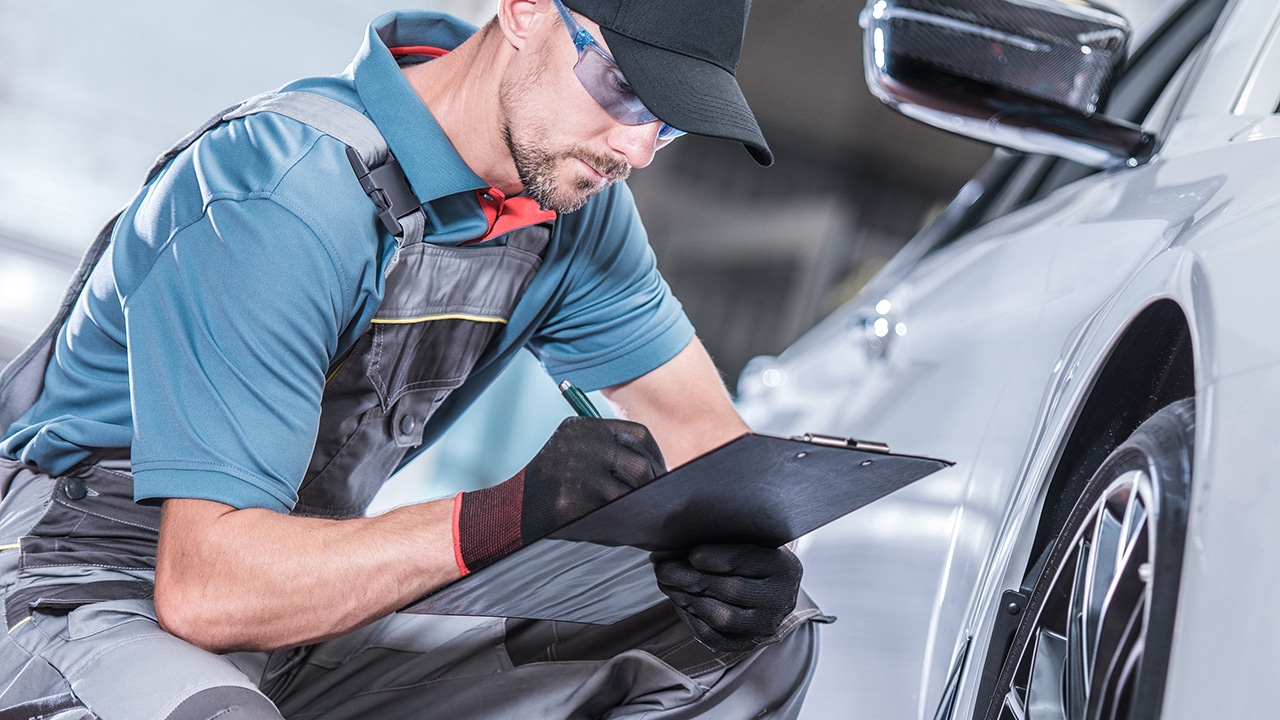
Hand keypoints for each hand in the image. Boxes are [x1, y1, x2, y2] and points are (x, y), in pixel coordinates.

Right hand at [453, 417, 664, 572]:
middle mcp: (579, 445)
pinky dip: (623, 524)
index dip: (656, 458)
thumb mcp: (573, 453)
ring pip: (630, 495)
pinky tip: (618, 527)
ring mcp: (574, 475)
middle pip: (640, 467)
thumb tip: (663, 473)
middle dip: (652, 489)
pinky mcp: (570, 504)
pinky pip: (614, 516)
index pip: (639, 436)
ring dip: (637, 509)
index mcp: (581, 428)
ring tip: (634, 516)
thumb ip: (610, 453)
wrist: (507, 513)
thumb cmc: (549, 487)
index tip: (659, 476)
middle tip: (653, 502)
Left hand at [653, 544, 802, 651]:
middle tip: (663, 567)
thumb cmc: (752, 559)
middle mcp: (779, 600)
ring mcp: (763, 626)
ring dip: (686, 597)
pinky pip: (712, 636)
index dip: (716, 558)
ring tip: (666, 581)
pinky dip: (689, 616)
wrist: (770, 591)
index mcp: (783, 568)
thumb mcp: (749, 541)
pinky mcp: (745, 644)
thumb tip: (681, 541)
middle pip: (731, 590)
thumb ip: (724, 539)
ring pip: (721, 617)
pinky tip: (677, 598)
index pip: (747, 561)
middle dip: (691, 578)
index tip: (691, 553)